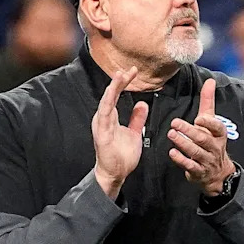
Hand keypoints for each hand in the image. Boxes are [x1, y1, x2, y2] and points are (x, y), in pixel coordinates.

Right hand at [92, 67, 148, 198]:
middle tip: (130, 69)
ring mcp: (102, 125)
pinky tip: (111, 92)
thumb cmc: (121, 156)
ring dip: (113, 88)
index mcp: (110, 117)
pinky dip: (107, 102)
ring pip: (106, 101)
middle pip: (111, 95)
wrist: (116, 174)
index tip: (133, 72)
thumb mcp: (134, 133)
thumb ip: (137, 119)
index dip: (124, 83)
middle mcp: (104, 119)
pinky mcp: (102, 134)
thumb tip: (141, 104)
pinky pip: (104, 114)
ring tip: (120, 76)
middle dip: (119, 81)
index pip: (116, 95)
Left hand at [168, 78, 234, 196]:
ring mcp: (207, 160)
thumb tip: (210, 81)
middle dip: (189, 131)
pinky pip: (190, 166)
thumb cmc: (211, 141)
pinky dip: (181, 159)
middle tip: (174, 123)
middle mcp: (214, 147)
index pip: (217, 127)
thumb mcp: (211, 121)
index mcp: (219, 133)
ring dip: (183, 143)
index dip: (209, 123)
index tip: (198, 118)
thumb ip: (208, 101)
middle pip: (203, 139)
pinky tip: (172, 153)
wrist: (217, 171)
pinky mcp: (198, 171)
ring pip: (196, 152)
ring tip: (171, 134)